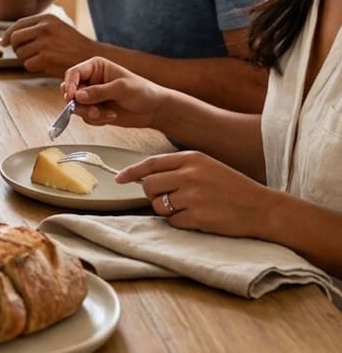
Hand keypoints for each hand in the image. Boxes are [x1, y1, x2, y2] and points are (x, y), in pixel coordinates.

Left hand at [3, 13, 96, 74]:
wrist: (91, 57)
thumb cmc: (73, 46)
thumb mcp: (57, 28)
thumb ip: (38, 28)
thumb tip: (12, 36)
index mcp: (46, 18)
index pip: (18, 24)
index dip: (8, 34)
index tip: (4, 42)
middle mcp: (44, 28)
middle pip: (15, 39)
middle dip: (17, 49)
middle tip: (26, 55)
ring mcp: (45, 42)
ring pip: (20, 53)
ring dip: (27, 60)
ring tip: (41, 60)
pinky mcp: (46, 57)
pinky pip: (28, 64)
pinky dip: (34, 68)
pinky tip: (45, 66)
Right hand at [60, 56, 164, 128]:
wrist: (155, 110)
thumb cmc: (143, 92)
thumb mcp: (122, 88)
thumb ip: (99, 92)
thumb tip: (78, 96)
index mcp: (96, 67)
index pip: (73, 73)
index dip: (69, 85)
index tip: (71, 97)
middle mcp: (91, 81)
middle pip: (70, 91)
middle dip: (79, 103)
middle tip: (92, 110)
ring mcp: (92, 96)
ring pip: (76, 106)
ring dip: (89, 113)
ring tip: (106, 114)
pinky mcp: (95, 109)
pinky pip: (85, 117)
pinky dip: (97, 119)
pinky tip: (111, 116)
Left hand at [116, 150, 270, 236]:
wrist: (262, 208)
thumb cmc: (233, 188)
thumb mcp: (207, 167)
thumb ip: (179, 169)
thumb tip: (147, 177)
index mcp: (192, 159)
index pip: (151, 163)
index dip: (132, 172)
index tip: (119, 178)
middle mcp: (190, 174)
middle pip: (149, 186)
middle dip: (153, 195)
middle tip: (169, 199)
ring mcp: (193, 196)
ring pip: (158, 205)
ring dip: (167, 210)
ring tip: (189, 208)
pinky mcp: (198, 216)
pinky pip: (173, 221)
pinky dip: (181, 222)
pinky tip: (198, 218)